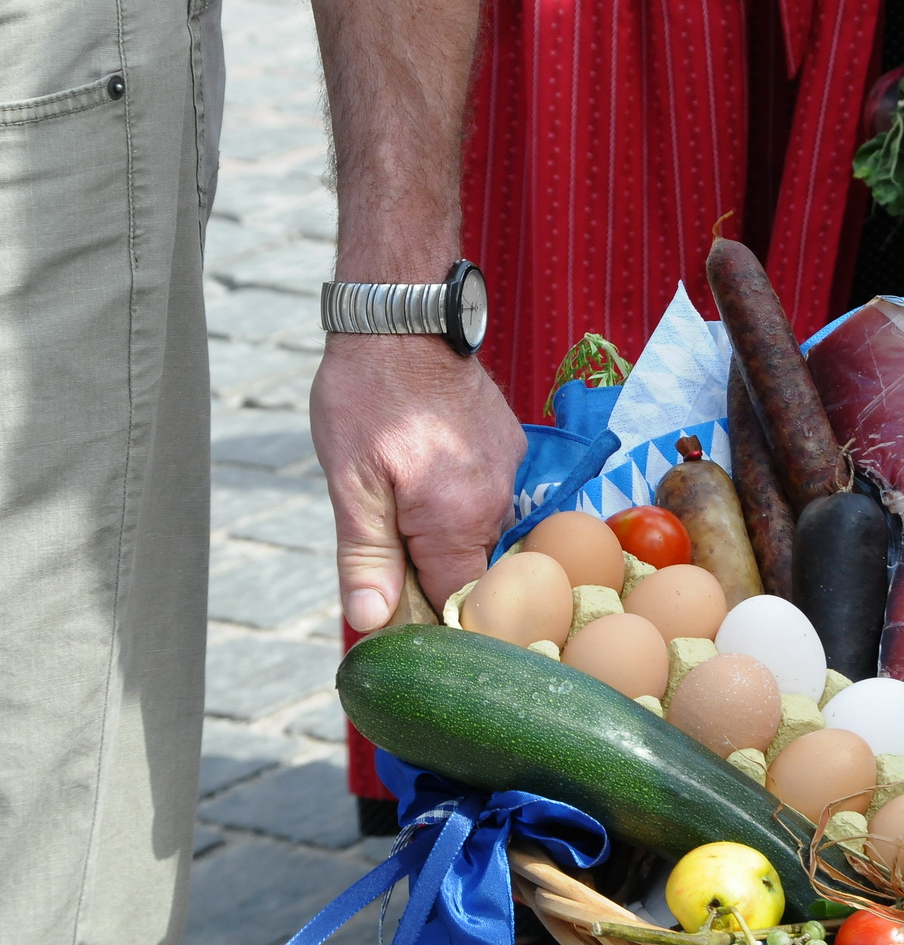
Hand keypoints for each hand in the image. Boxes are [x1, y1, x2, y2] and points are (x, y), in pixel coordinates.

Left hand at [312, 334, 524, 630]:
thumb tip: (373, 623)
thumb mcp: (350, 482)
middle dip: (430, 565)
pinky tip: (428, 462)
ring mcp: (510, 472)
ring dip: (443, 526)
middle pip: (469, 566)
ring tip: (403, 486)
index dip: (428, 613)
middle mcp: (496, 503)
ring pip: (478, 528)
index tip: (398, 603)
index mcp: (456, 521)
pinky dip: (459, 492)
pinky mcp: (512, 446)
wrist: (405, 322)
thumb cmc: (368, 397)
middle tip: (384, 529)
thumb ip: (367, 557)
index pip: (460, 602)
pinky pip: (489, 492)